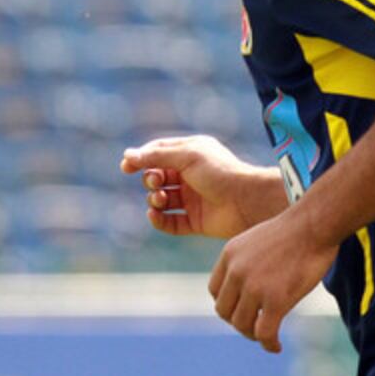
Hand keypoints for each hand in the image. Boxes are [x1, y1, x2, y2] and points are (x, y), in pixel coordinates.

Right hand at [120, 135, 268, 239]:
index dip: (141, 158)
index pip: (158, 153)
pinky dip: (158, 220)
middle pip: (157, 176)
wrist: (248, 201)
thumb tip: (128, 155)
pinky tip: (154, 215)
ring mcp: (192, 199)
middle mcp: (190, 176)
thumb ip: (156, 155)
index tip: (126, 166)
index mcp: (190, 155)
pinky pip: (169, 223)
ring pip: (161, 200)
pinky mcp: (195, 221)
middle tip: (157, 182)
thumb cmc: (220, 172)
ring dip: (154, 199)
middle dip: (150, 179)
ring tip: (161, 199)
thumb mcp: (186, 156)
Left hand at [208, 213, 338, 351]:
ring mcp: (254, 287)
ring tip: (267, 335)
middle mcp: (236, 271)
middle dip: (239, 322)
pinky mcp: (275, 300)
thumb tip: (250, 284)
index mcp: (230, 255)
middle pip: (224, 311)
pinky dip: (269, 344)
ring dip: (253, 335)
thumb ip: (247, 260)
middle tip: (256, 325)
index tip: (244, 309)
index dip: (228, 304)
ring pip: (242, 325)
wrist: (314, 225)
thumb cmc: (294, 231)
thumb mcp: (257, 240)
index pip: (215, 291)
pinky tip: (276, 347)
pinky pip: (264, 333)